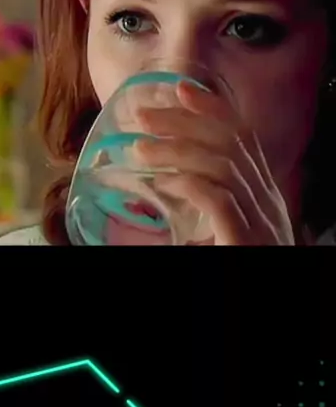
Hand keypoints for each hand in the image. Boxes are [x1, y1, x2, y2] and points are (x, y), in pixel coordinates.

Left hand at [133, 81, 294, 245]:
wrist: (255, 317)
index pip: (242, 138)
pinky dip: (189, 184)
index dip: (212, 109)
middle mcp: (266, 202)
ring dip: (176, 151)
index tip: (180, 90)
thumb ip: (206, 203)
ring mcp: (260, 220)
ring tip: (139, 148)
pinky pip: (219, 201)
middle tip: (144, 115)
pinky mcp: (246, 239)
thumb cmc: (237, 254)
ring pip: (221, 166)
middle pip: (229, 144)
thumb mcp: (224, 231)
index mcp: (262, 195)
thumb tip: (162, 184)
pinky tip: (164, 183)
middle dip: (184, 122)